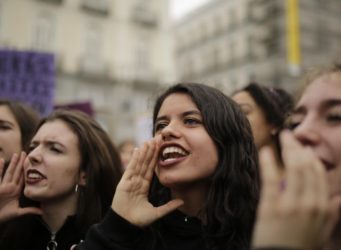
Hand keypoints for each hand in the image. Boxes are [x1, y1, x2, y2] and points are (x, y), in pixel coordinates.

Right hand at [0, 152, 41, 222]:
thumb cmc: (2, 216)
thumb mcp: (18, 213)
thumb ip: (29, 211)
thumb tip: (42, 212)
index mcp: (16, 192)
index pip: (23, 178)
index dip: (27, 170)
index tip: (31, 163)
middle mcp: (10, 187)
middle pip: (17, 173)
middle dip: (21, 163)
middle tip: (26, 153)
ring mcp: (3, 186)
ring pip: (9, 172)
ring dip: (13, 163)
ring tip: (16, 154)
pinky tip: (1, 160)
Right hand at [112, 139, 183, 226]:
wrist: (126, 225)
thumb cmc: (139, 220)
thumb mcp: (157, 213)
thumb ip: (169, 206)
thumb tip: (182, 202)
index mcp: (144, 186)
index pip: (151, 169)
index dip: (155, 158)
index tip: (160, 148)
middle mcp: (137, 181)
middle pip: (145, 163)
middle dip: (151, 151)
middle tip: (156, 138)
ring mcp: (130, 181)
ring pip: (139, 163)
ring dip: (144, 152)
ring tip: (149, 141)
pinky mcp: (124, 182)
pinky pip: (131, 168)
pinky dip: (134, 159)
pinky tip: (137, 150)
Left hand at [252, 131, 340, 249]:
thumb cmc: (300, 247)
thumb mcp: (322, 233)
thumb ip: (331, 214)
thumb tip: (340, 198)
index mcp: (322, 207)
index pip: (319, 174)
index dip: (310, 157)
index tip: (303, 148)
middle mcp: (310, 203)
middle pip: (307, 166)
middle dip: (299, 147)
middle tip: (289, 136)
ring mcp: (291, 204)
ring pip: (294, 168)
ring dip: (288, 148)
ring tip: (282, 137)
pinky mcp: (271, 207)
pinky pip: (271, 178)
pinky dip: (268, 162)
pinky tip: (265, 151)